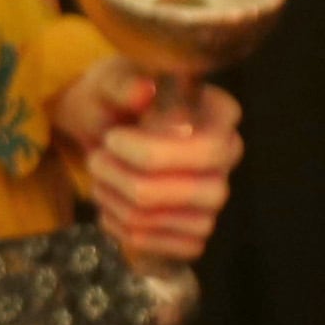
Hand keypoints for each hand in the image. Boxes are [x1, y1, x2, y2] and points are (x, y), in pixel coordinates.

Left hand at [53, 63, 242, 265]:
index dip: (153, 151)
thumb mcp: (110, 82)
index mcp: (220, 114)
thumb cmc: (115, 101)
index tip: (113, 139)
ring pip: (159, 215)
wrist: (105, 135)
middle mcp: (227, 158)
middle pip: (187, 188)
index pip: (209, 147)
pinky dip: (116, 224)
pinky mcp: (193, 234)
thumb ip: (123, 84)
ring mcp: (213, 198)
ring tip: (98, 175)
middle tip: (96, 158)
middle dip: (124, 177)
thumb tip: (142, 91)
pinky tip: (109, 202)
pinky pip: (151, 241)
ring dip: (112, 197)